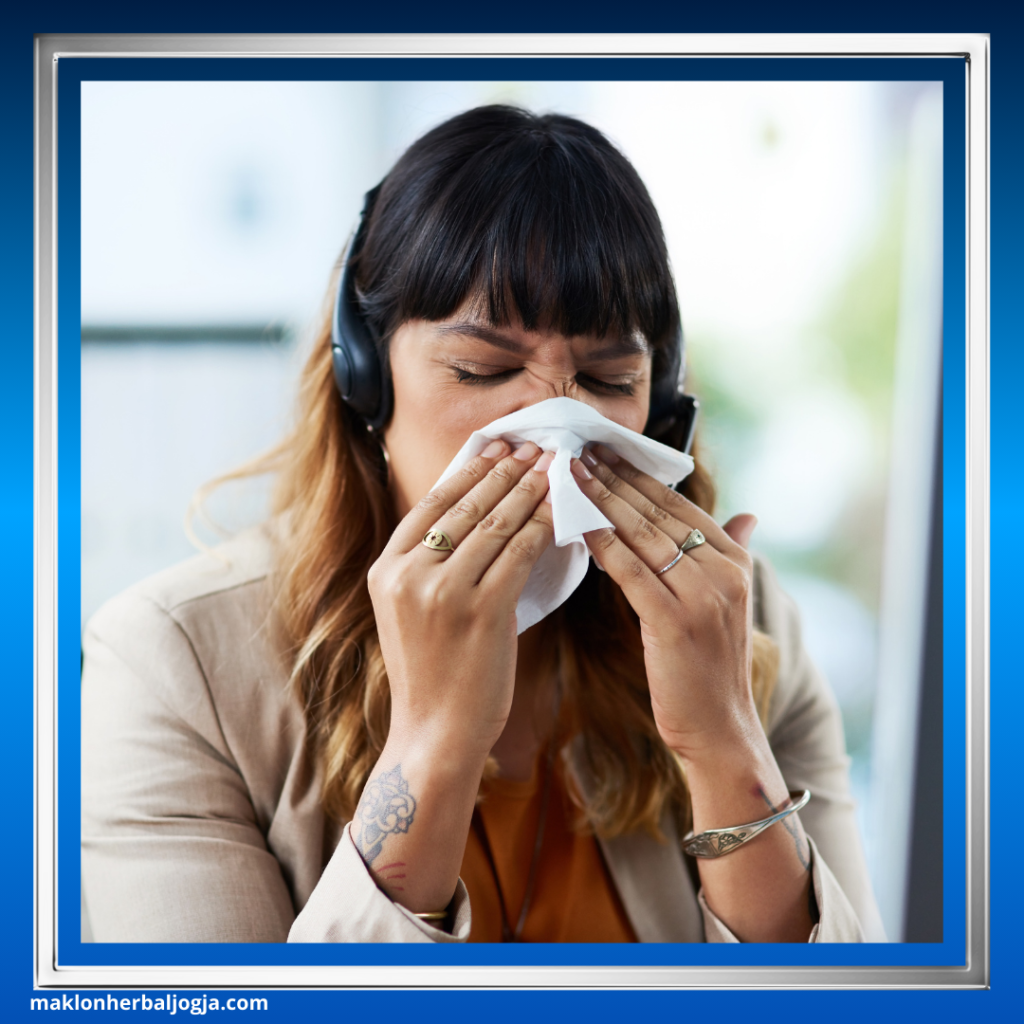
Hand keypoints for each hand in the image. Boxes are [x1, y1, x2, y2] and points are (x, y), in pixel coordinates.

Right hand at [367, 440, 554, 761]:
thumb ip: (425, 565)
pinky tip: (558, 511)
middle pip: (464, 506)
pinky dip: (541, 527)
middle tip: (532, 446)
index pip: (431, 503)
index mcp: (385, 570)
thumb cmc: (431, 673)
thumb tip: (470, 513)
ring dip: (527, 491)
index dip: (469, 469)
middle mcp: (408, 575)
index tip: (496, 447)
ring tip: (549, 469)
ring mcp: (443, 593)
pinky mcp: (482, 612)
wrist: (435, 733)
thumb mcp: (408, 611)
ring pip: (494, 524)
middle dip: (503, 471)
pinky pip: (518, 554)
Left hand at [571, 444, 760, 764]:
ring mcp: (702, 596)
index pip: (679, 505)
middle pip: (657, 513)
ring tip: (570, 475)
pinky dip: (601, 543)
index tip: (606, 452)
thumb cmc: (712, 667)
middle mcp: (723, 572)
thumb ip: (734, 553)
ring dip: (602, 501)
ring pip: (641, 535)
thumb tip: (747, 515)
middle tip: (579, 451)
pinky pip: (630, 571)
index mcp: (736, 561)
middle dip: (614, 479)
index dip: (639, 477)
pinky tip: (576, 524)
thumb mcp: (731, 604)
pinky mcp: (674, 622)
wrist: (721, 730)